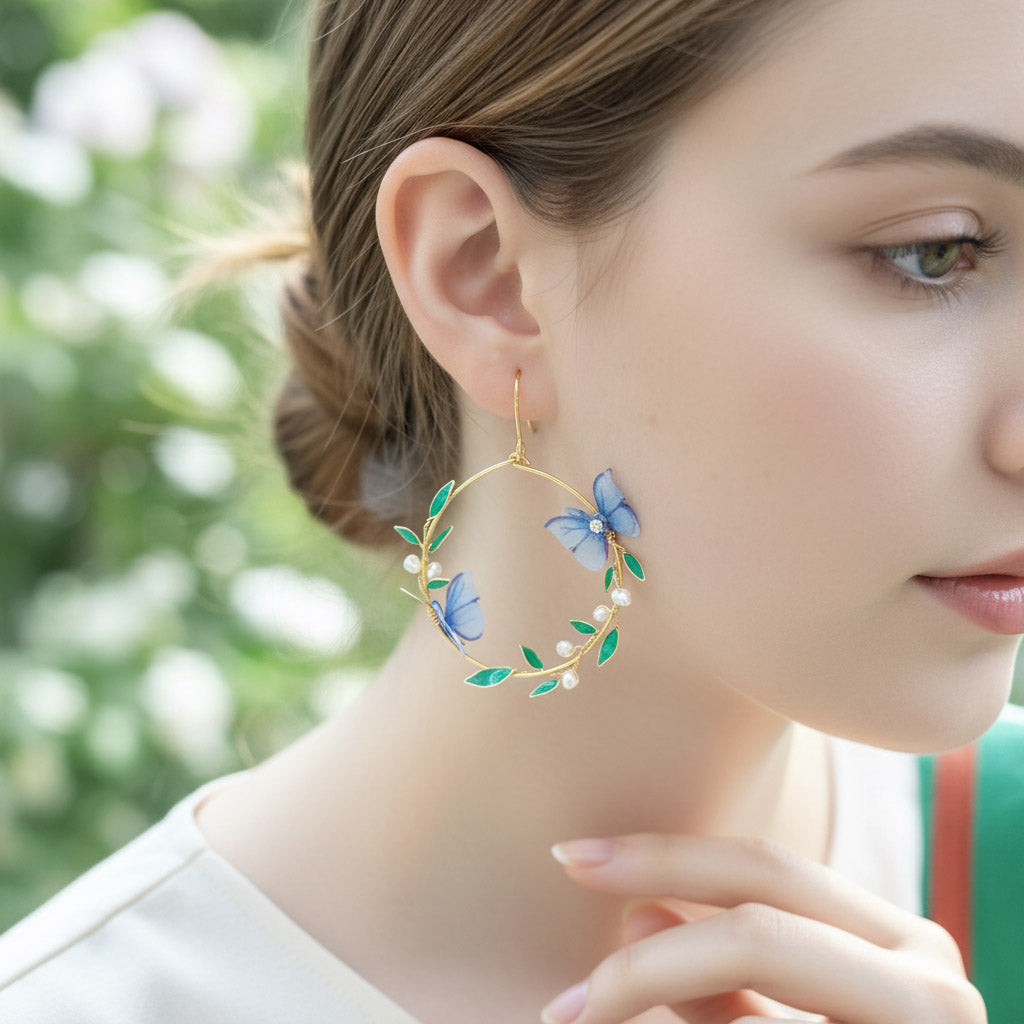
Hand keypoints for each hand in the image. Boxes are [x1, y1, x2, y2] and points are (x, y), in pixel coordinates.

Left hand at [541, 834, 984, 1023]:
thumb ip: (728, 985)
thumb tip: (637, 915)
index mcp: (903, 946)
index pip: (766, 868)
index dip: (661, 855)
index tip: (566, 857)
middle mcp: (931, 984)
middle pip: (759, 928)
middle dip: (647, 962)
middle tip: (561, 1005)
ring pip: (755, 992)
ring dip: (654, 1008)